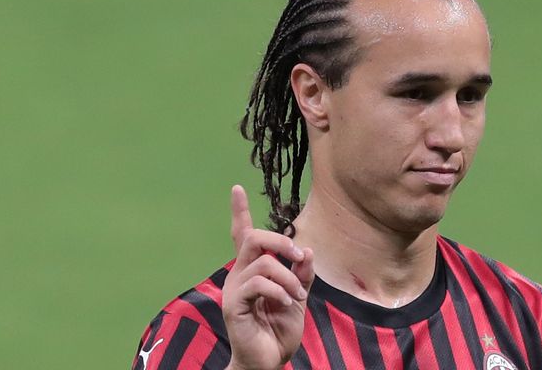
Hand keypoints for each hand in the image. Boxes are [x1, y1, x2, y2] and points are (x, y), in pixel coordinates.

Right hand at [222, 185, 313, 369]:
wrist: (268, 362)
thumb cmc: (279, 331)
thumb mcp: (298, 298)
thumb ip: (302, 275)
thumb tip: (307, 250)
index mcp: (252, 271)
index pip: (242, 235)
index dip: (239, 212)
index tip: (236, 188)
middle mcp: (239, 275)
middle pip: (252, 239)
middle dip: (280, 241)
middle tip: (300, 256)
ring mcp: (234, 290)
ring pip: (262, 262)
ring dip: (288, 277)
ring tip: (298, 296)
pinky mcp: (234, 305)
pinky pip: (258, 284)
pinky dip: (279, 290)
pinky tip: (288, 303)